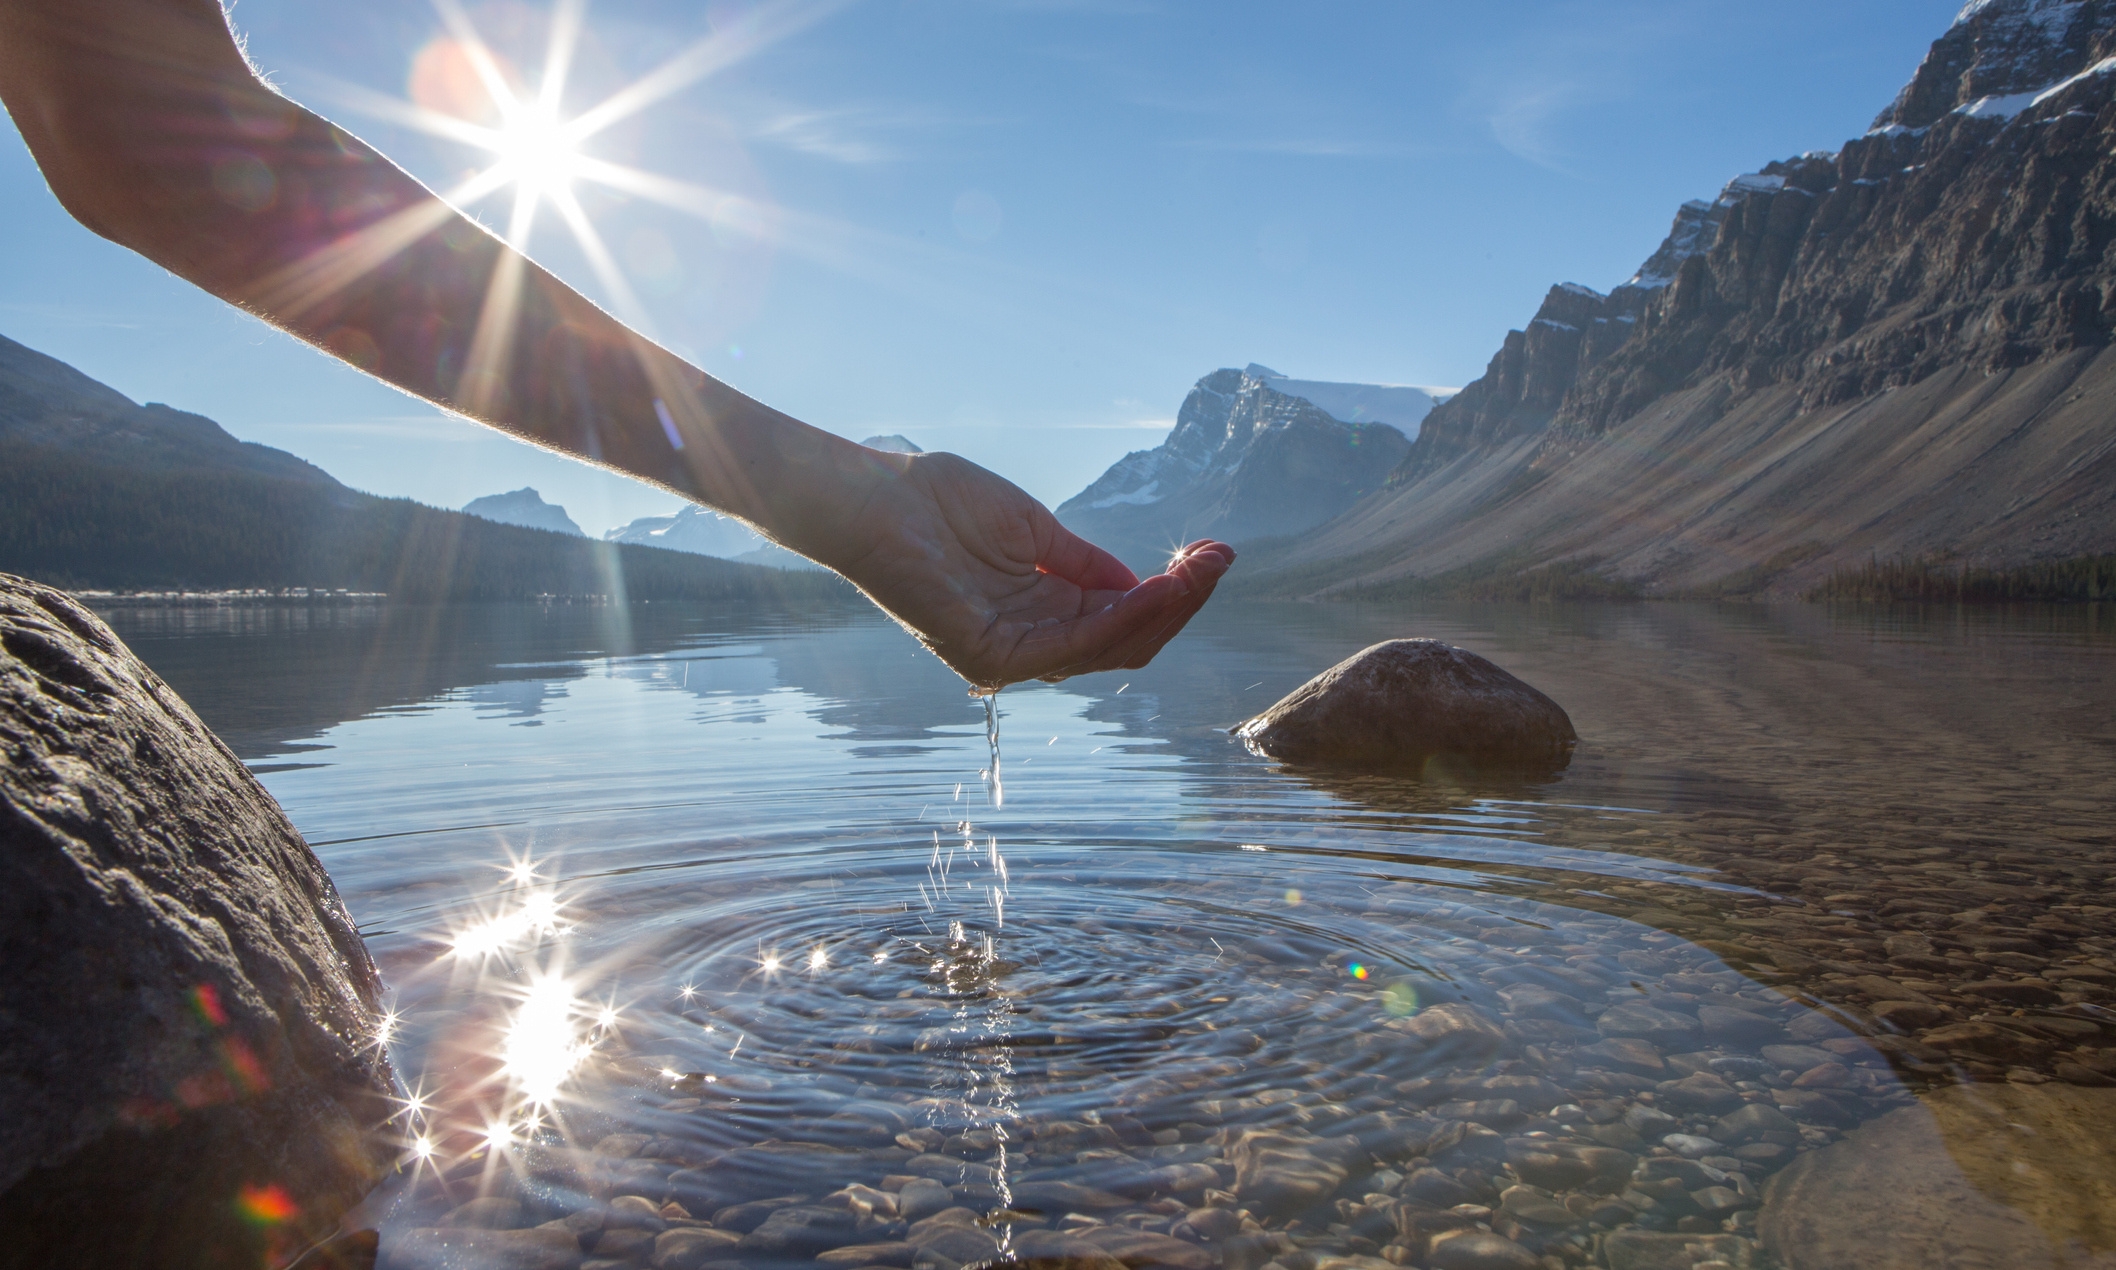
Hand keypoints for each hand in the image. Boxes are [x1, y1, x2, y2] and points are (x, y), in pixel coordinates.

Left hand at [818, 451, 1232, 691]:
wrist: (875, 498)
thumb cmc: (939, 504)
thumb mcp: (1034, 530)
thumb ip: (1084, 562)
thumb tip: (1143, 583)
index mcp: (1040, 611)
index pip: (1121, 617)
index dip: (1170, 592)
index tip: (1213, 554)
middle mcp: (1030, 641)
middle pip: (1126, 640)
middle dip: (1179, 602)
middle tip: (1219, 560)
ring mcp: (1011, 654)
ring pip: (1109, 647)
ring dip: (1163, 610)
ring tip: (1199, 572)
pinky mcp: (993, 656)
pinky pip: (1073, 645)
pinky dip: (1121, 619)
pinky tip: (1156, 589)